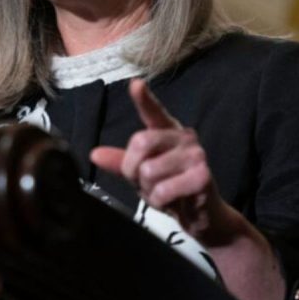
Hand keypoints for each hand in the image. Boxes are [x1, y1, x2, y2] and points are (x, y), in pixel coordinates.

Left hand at [91, 79, 227, 242]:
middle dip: (132, 169)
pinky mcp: (203, 175)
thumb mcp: (139, 174)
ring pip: (149, 170)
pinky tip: (173, 200)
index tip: (136, 84)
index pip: (153, 112)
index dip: (144, 99)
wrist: (201, 215)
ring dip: (149, 189)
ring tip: (163, 191)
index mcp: (167, 131)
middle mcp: (183, 137)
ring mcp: (196, 154)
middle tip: (144, 182)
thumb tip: (94, 154)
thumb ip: (119, 162)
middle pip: (140, 142)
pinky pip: (163, 189)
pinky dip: (160, 200)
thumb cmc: (170, 188)